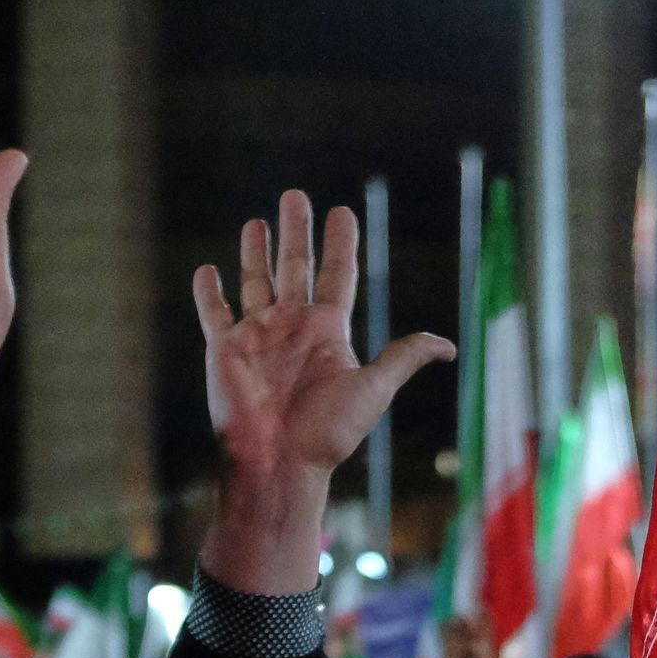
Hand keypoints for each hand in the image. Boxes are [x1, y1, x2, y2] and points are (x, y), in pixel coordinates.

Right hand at [193, 193, 453, 595]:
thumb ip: (404, 358)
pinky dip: (209, 292)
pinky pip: (215, 313)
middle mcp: (292, 327)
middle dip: (295, 231)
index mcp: (328, 330)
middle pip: (295, 266)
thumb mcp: (374, 388)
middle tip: (296, 196)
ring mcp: (258, 336)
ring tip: (257, 222)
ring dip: (255, 252)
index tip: (344, 212)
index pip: (338, 274)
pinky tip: (207, 270)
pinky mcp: (225, 350)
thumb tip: (449, 346)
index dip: (341, 243)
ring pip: (255, 282)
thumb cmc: (327, 432)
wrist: (278, 461)